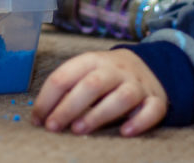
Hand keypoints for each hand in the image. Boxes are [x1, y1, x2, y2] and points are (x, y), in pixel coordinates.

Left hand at [31, 48, 167, 135]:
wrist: (146, 66)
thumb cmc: (106, 76)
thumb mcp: (86, 73)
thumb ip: (68, 89)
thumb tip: (42, 116)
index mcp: (92, 60)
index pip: (65, 76)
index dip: (48, 98)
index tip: (38, 119)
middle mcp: (115, 69)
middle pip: (92, 85)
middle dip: (69, 107)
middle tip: (53, 127)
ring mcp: (137, 84)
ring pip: (122, 96)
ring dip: (99, 114)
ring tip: (79, 130)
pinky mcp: (156, 99)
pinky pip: (152, 109)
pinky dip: (139, 122)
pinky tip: (125, 132)